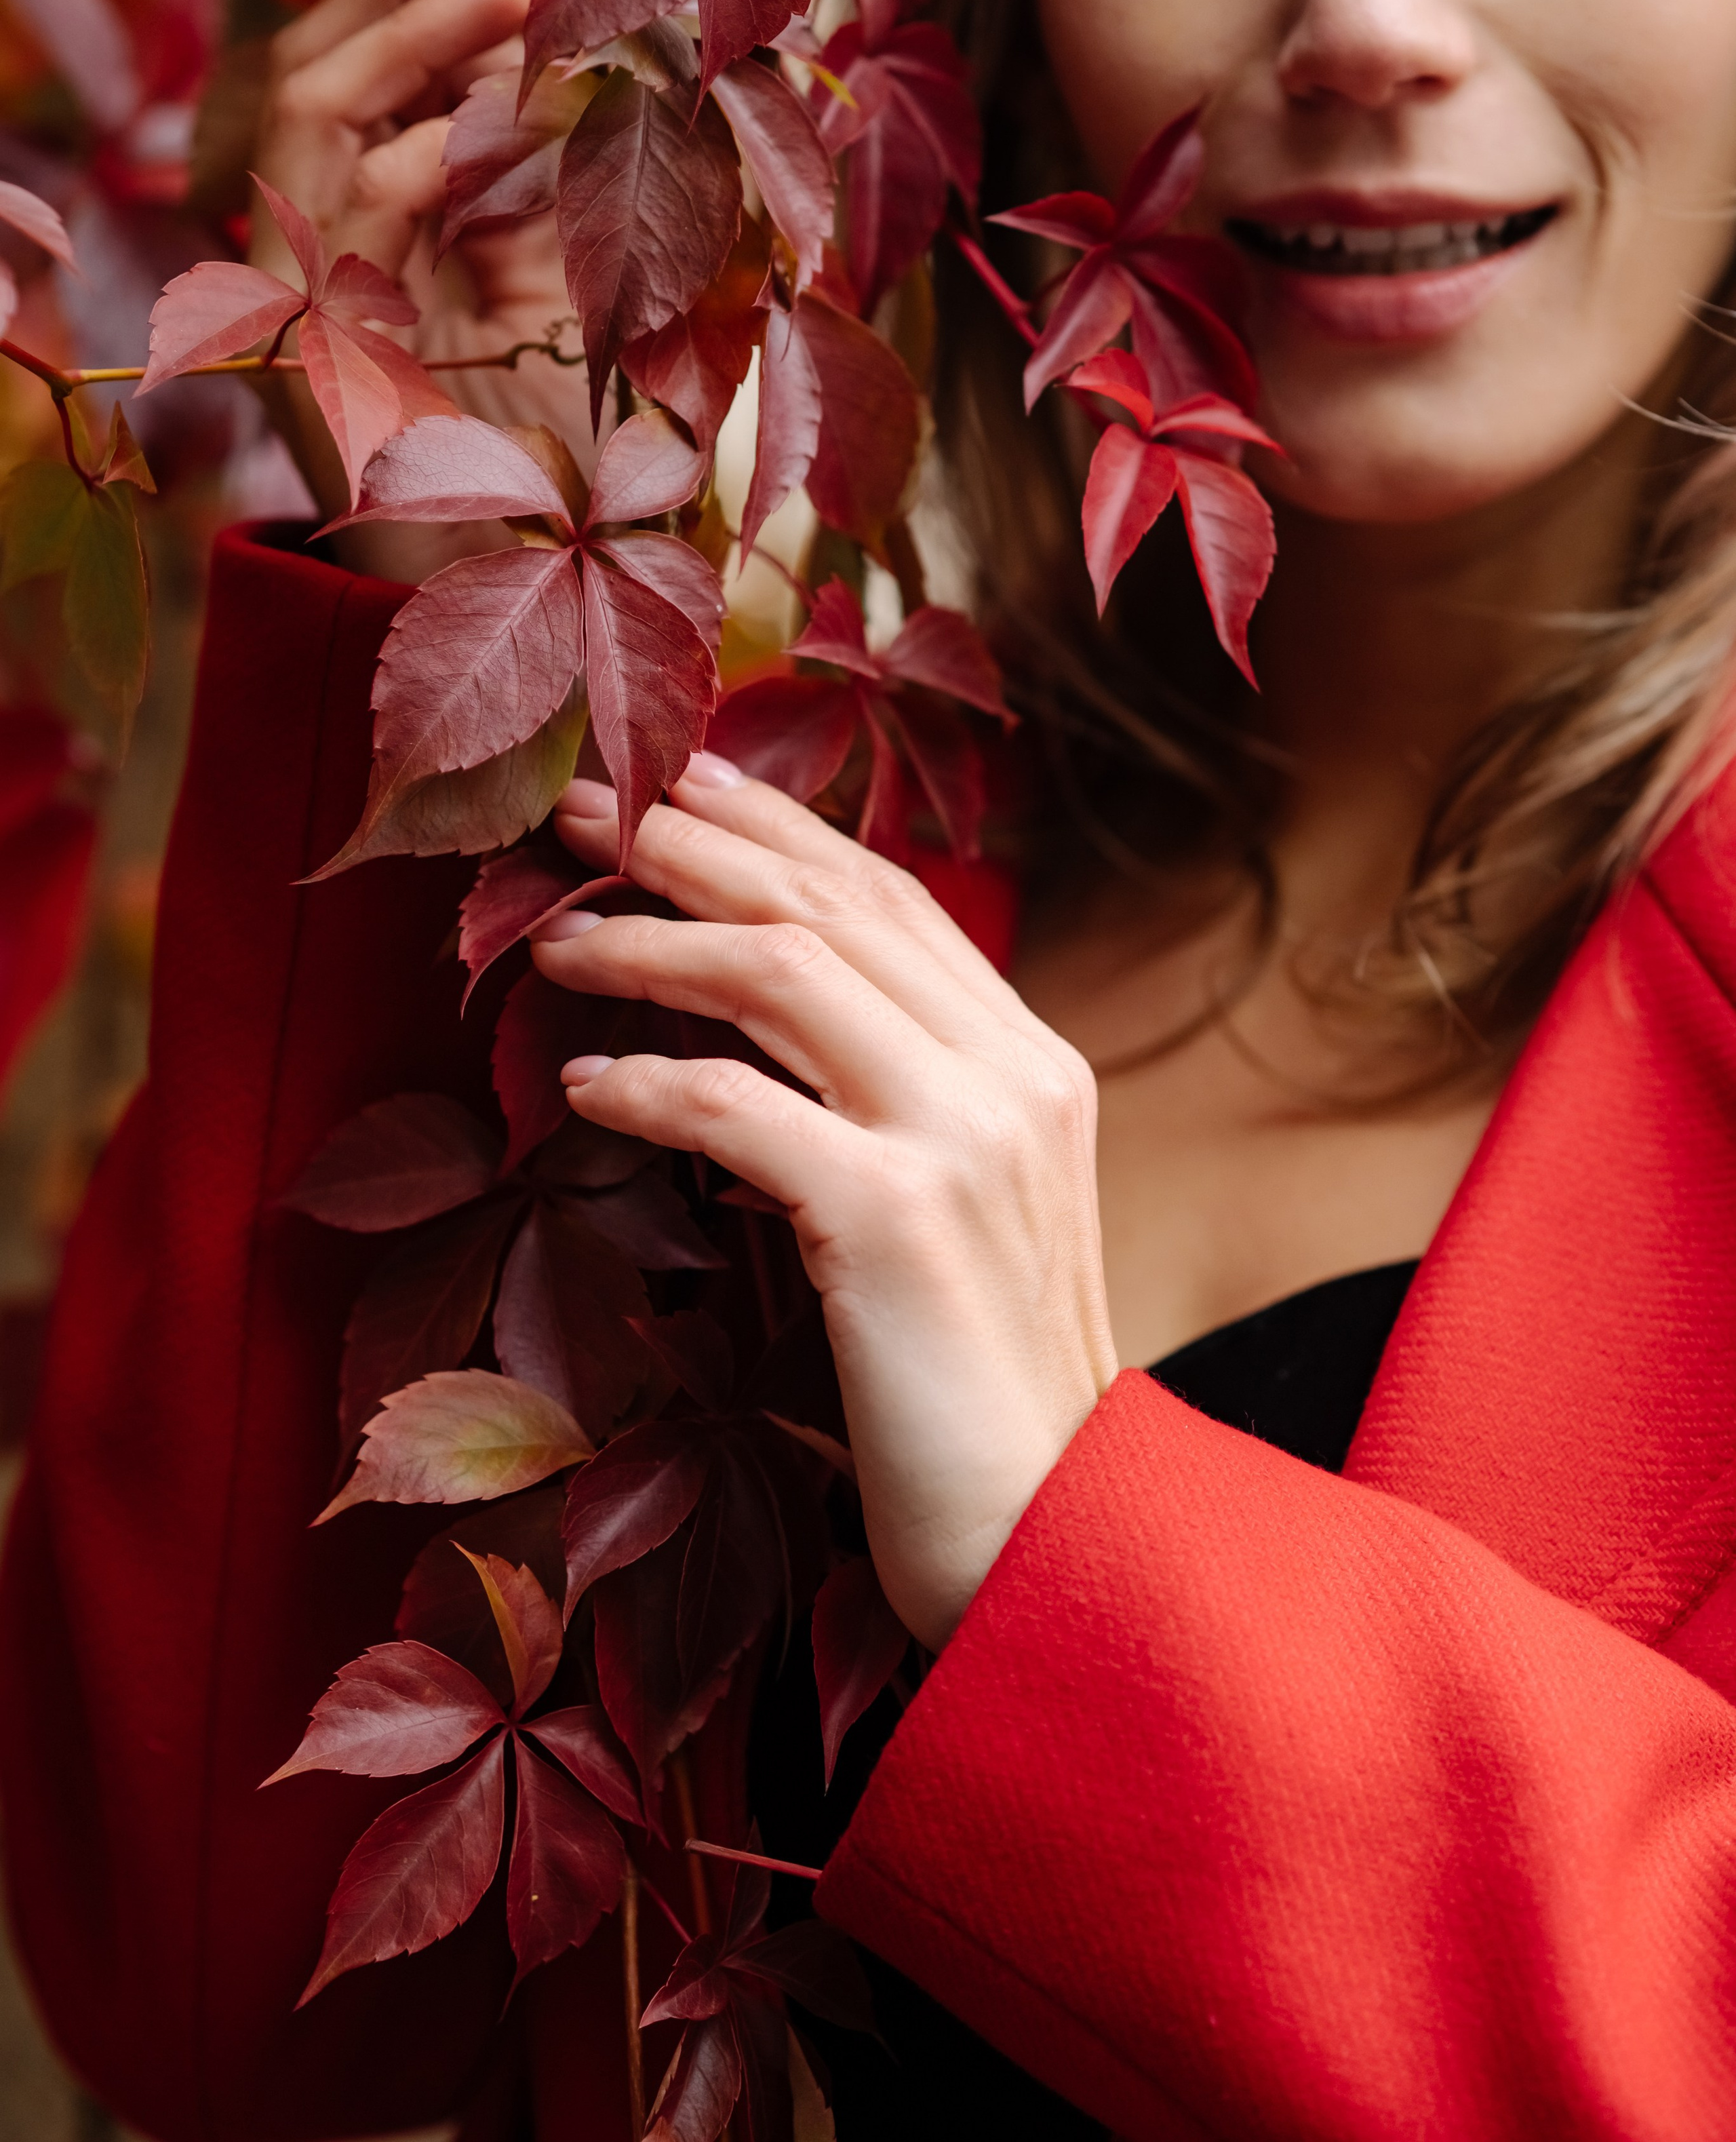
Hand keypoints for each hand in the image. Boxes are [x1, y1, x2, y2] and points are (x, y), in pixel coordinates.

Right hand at [250, 0, 580, 570]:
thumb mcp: (589, 296)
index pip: (374, 75)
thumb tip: (627, 77)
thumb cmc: (575, 466)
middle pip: (324, 65)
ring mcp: (311, 290)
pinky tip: (502, 127)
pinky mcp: (320, 342)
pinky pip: (349, 204)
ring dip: (414, 30)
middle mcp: (327, 248)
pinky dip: (426, 150)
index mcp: (380, 233)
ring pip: (314, 107)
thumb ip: (583, 194)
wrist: (528, 599)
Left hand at [530, 759, 1117, 1652]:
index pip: (893, 898)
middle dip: (692, 842)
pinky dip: (647, 1085)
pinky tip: (580, 1087)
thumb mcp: (964, 1212)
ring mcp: (963, 1140)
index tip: (678, 784)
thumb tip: (768, 1035)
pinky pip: (738, 1108)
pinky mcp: (896, 1220)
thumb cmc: (981, 1388)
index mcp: (1034, 1063)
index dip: (776, 830)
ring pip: (782, 973)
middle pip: (831, 905)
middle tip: (577, 811)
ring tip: (552, 939)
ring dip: (649, 942)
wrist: (1056, 1540)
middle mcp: (1013, 1076)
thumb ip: (902, 1107)